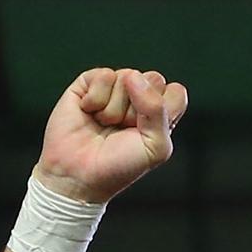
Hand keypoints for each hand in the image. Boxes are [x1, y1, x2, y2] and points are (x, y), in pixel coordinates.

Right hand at [34, 67, 189, 204]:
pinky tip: (88, 112)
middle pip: (153, 79)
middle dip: (137, 108)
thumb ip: (157, 109)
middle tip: (122, 129)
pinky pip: (103, 75)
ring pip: (128, 77)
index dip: (163, 109)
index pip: (175, 92)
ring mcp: (113, 90)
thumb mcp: (155, 146)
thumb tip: (133, 77)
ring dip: (113, 108)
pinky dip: (95, 98)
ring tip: (103, 125)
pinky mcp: (87, 86)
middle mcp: (137, 99)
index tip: (145, 132)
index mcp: (159, 114)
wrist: (77, 176)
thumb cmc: (116, 168)